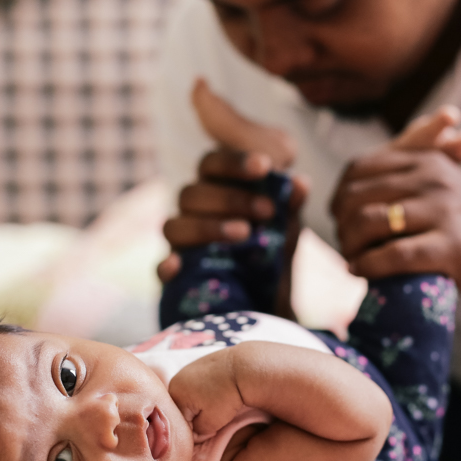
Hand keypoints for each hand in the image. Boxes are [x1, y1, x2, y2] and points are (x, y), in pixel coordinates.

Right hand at [158, 79, 309, 282]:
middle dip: (230, 198)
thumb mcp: (287, 227)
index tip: (265, 166)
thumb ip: (290, 205)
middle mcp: (193, 213)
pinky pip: (159, 269)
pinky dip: (166, 265)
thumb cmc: (272, 251)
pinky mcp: (176, 278)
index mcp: (215, 189)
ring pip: (174, 226)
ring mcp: (181, 244)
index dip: (235, 161)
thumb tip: (300, 183)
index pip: (212, 163)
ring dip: (207, 227)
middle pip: (192, 193)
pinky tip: (178, 265)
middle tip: (267, 210)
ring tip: (244, 234)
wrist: (268, 300)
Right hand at [167, 348, 246, 439]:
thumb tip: (196, 433)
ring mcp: (188, 370)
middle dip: (198, 419)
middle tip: (217, 419)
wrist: (245, 365)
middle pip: (184, 410)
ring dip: (202, 407)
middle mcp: (176, 379)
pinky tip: (220, 393)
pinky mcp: (201, 365)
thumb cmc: (227, 395)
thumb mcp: (211, 422)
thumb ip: (198, 432)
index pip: (180, 424)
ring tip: (220, 405)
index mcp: (174, 393)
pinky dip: (207, 394)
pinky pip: (199, 387)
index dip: (196, 433)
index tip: (213, 431)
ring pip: (191, 399)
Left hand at [331, 109, 460, 303]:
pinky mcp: (451, 246)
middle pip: (357, 196)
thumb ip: (409, 186)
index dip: (340, 195)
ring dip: (351, 247)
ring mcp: (442, 210)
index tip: (339, 219)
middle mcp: (432, 178)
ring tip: (353, 262)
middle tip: (345, 247)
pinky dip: (368, 267)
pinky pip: (392, 255)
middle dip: (342, 225)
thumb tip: (353, 198)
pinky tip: (363, 274)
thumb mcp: (447, 190)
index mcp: (427, 161)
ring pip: (370, 223)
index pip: (359, 169)